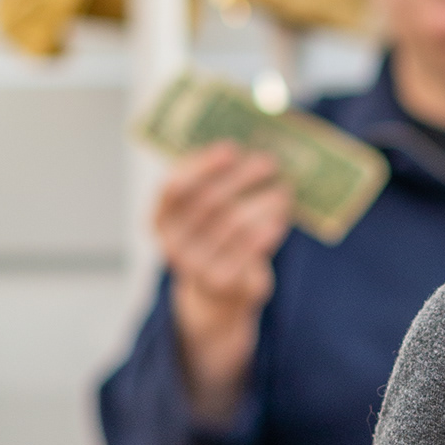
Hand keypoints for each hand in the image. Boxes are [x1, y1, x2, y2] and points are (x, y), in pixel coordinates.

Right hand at [154, 139, 291, 425]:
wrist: (215, 297)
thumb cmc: (213, 240)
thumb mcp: (205, 214)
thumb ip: (216, 184)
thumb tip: (252, 148)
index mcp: (160, 219)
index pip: (174, 186)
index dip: (202, 164)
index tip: (231, 147)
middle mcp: (172, 243)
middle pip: (209, 200)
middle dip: (242, 177)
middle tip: (270, 161)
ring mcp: (195, 266)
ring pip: (234, 224)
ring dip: (263, 202)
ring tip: (284, 189)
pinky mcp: (223, 282)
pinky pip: (249, 249)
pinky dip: (268, 229)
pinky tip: (281, 218)